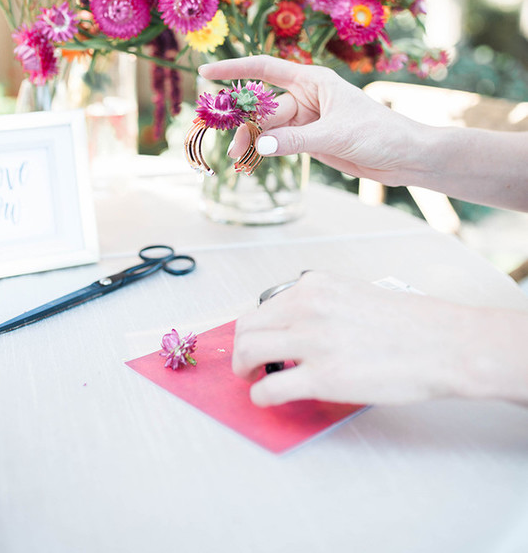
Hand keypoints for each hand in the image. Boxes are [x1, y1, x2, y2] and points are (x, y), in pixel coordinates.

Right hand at [199, 54, 420, 185]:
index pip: (265, 69)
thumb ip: (297, 141)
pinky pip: (279, 144)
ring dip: (253, 142)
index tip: (205, 73)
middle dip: (245, 123)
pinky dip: (265, 152)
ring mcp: (307, 121)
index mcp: (313, 81)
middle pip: (264, 108)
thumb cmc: (379, 133)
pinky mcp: (310, 141)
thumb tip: (260, 145)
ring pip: (269, 129)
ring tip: (238, 159)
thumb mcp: (336, 135)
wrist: (404, 157)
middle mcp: (306, 98)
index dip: (234, 69)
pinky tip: (251, 162)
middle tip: (230, 144)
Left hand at [233, 271, 488, 406]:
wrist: (442, 344)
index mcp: (315, 285)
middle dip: (242, 349)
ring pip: (248, 352)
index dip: (256, 329)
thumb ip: (322, 304)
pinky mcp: (322, 376)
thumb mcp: (355, 294)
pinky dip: (261, 396)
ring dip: (244, 370)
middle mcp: (308, 306)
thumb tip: (296, 328)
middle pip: (247, 327)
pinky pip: (270, 388)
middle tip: (249, 365)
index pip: (264, 306)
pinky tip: (271, 399)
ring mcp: (313, 341)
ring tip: (253, 380)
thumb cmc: (410, 324)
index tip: (258, 343)